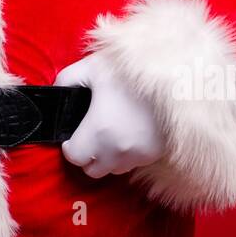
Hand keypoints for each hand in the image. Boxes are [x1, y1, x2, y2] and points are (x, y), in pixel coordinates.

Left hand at [54, 50, 165, 178]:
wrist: (178, 74)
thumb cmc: (131, 70)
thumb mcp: (93, 66)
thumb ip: (67, 80)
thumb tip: (57, 92)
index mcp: (99, 132)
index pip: (74, 158)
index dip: (69, 145)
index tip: (74, 132)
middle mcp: (118, 151)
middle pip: (93, 170)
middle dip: (88, 155)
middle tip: (90, 133)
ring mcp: (140, 155)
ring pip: (115, 170)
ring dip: (108, 157)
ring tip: (111, 131)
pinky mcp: (157, 154)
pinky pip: (134, 164)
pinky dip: (127, 154)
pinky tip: (129, 131)